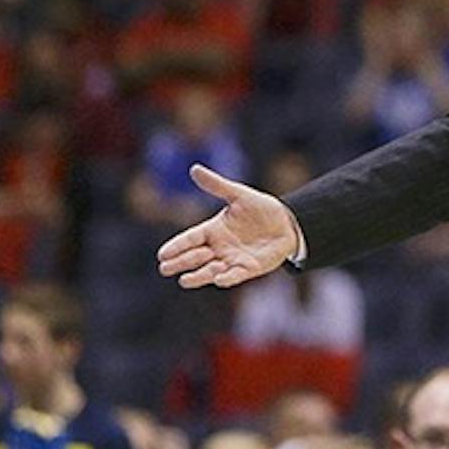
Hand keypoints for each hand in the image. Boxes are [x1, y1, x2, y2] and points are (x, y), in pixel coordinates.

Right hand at [156, 165, 299, 288]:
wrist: (287, 222)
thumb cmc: (260, 209)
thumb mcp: (239, 195)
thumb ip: (217, 185)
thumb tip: (195, 169)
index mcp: (212, 230)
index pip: (189, 239)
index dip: (177, 246)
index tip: (162, 254)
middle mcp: (218, 247)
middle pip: (194, 258)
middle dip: (180, 263)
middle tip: (165, 268)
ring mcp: (232, 259)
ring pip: (209, 271)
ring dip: (199, 276)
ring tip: (185, 280)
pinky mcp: (248, 268)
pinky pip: (235, 275)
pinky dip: (227, 279)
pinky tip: (219, 280)